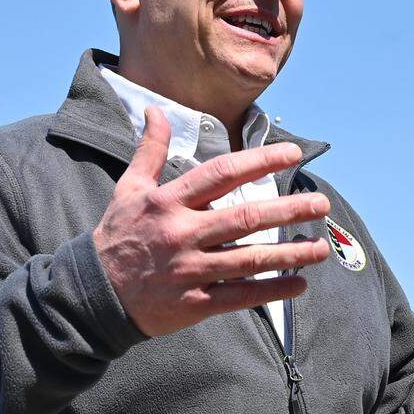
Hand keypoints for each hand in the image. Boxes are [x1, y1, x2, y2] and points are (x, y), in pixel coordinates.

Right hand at [94, 106, 331, 336]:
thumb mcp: (128, 190)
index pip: (221, 174)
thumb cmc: (117, 236)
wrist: (92, 294)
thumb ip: (149, 150)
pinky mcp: (193, 303)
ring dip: (290, 254)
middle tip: (321, 204)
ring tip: (321, 247)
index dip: (259, 161)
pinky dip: (271, 290)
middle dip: (288, 210)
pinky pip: (240, 296)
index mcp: (169, 202)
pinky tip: (299, 284)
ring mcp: (189, 270)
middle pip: (245, 218)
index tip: (292, 154)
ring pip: (249, 259)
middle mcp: (181, 233)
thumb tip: (156, 110)